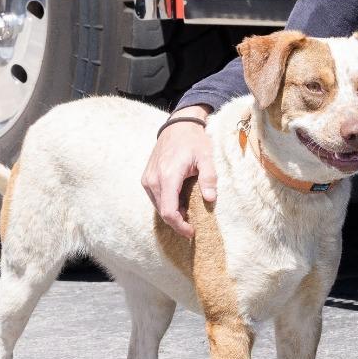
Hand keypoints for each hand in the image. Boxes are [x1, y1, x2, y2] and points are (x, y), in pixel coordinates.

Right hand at [141, 107, 215, 237]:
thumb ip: (209, 177)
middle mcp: (153, 180)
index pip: (169, 211)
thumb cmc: (193, 140)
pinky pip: (156, 198)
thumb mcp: (206, 156)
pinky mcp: (147, 178)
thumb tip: (210, 199)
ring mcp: (147, 179)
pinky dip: (167, 204)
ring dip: (173, 213)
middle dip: (178, 222)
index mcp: (168, 176)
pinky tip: (181, 202)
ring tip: (190, 212)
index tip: (192, 232)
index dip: (179, 226)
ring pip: (158, 206)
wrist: (177, 125)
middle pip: (163, 212)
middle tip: (194, 225)